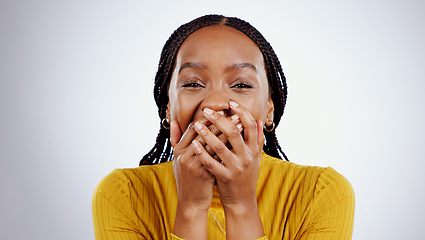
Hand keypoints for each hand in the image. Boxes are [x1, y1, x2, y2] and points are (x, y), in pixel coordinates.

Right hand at [171, 116, 242, 238]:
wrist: (190, 203)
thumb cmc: (189, 179)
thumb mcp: (178, 159)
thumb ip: (177, 140)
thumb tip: (175, 122)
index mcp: (178, 150)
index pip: (193, 127)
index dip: (207, 118)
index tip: (221, 110)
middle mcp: (183, 156)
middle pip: (203, 133)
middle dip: (220, 122)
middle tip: (234, 114)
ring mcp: (192, 165)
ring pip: (212, 144)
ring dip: (228, 133)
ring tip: (240, 125)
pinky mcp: (202, 174)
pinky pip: (217, 158)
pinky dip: (229, 149)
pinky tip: (240, 143)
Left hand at [191, 101, 264, 238]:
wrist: (243, 202)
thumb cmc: (246, 177)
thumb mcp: (255, 159)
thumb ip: (256, 140)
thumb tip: (259, 121)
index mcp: (253, 150)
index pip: (250, 125)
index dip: (241, 112)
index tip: (230, 103)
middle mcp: (247, 157)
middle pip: (233, 132)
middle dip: (219, 119)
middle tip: (207, 110)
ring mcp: (236, 168)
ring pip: (220, 146)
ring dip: (207, 133)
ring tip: (196, 124)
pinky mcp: (226, 178)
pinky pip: (212, 163)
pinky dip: (202, 153)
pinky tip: (193, 144)